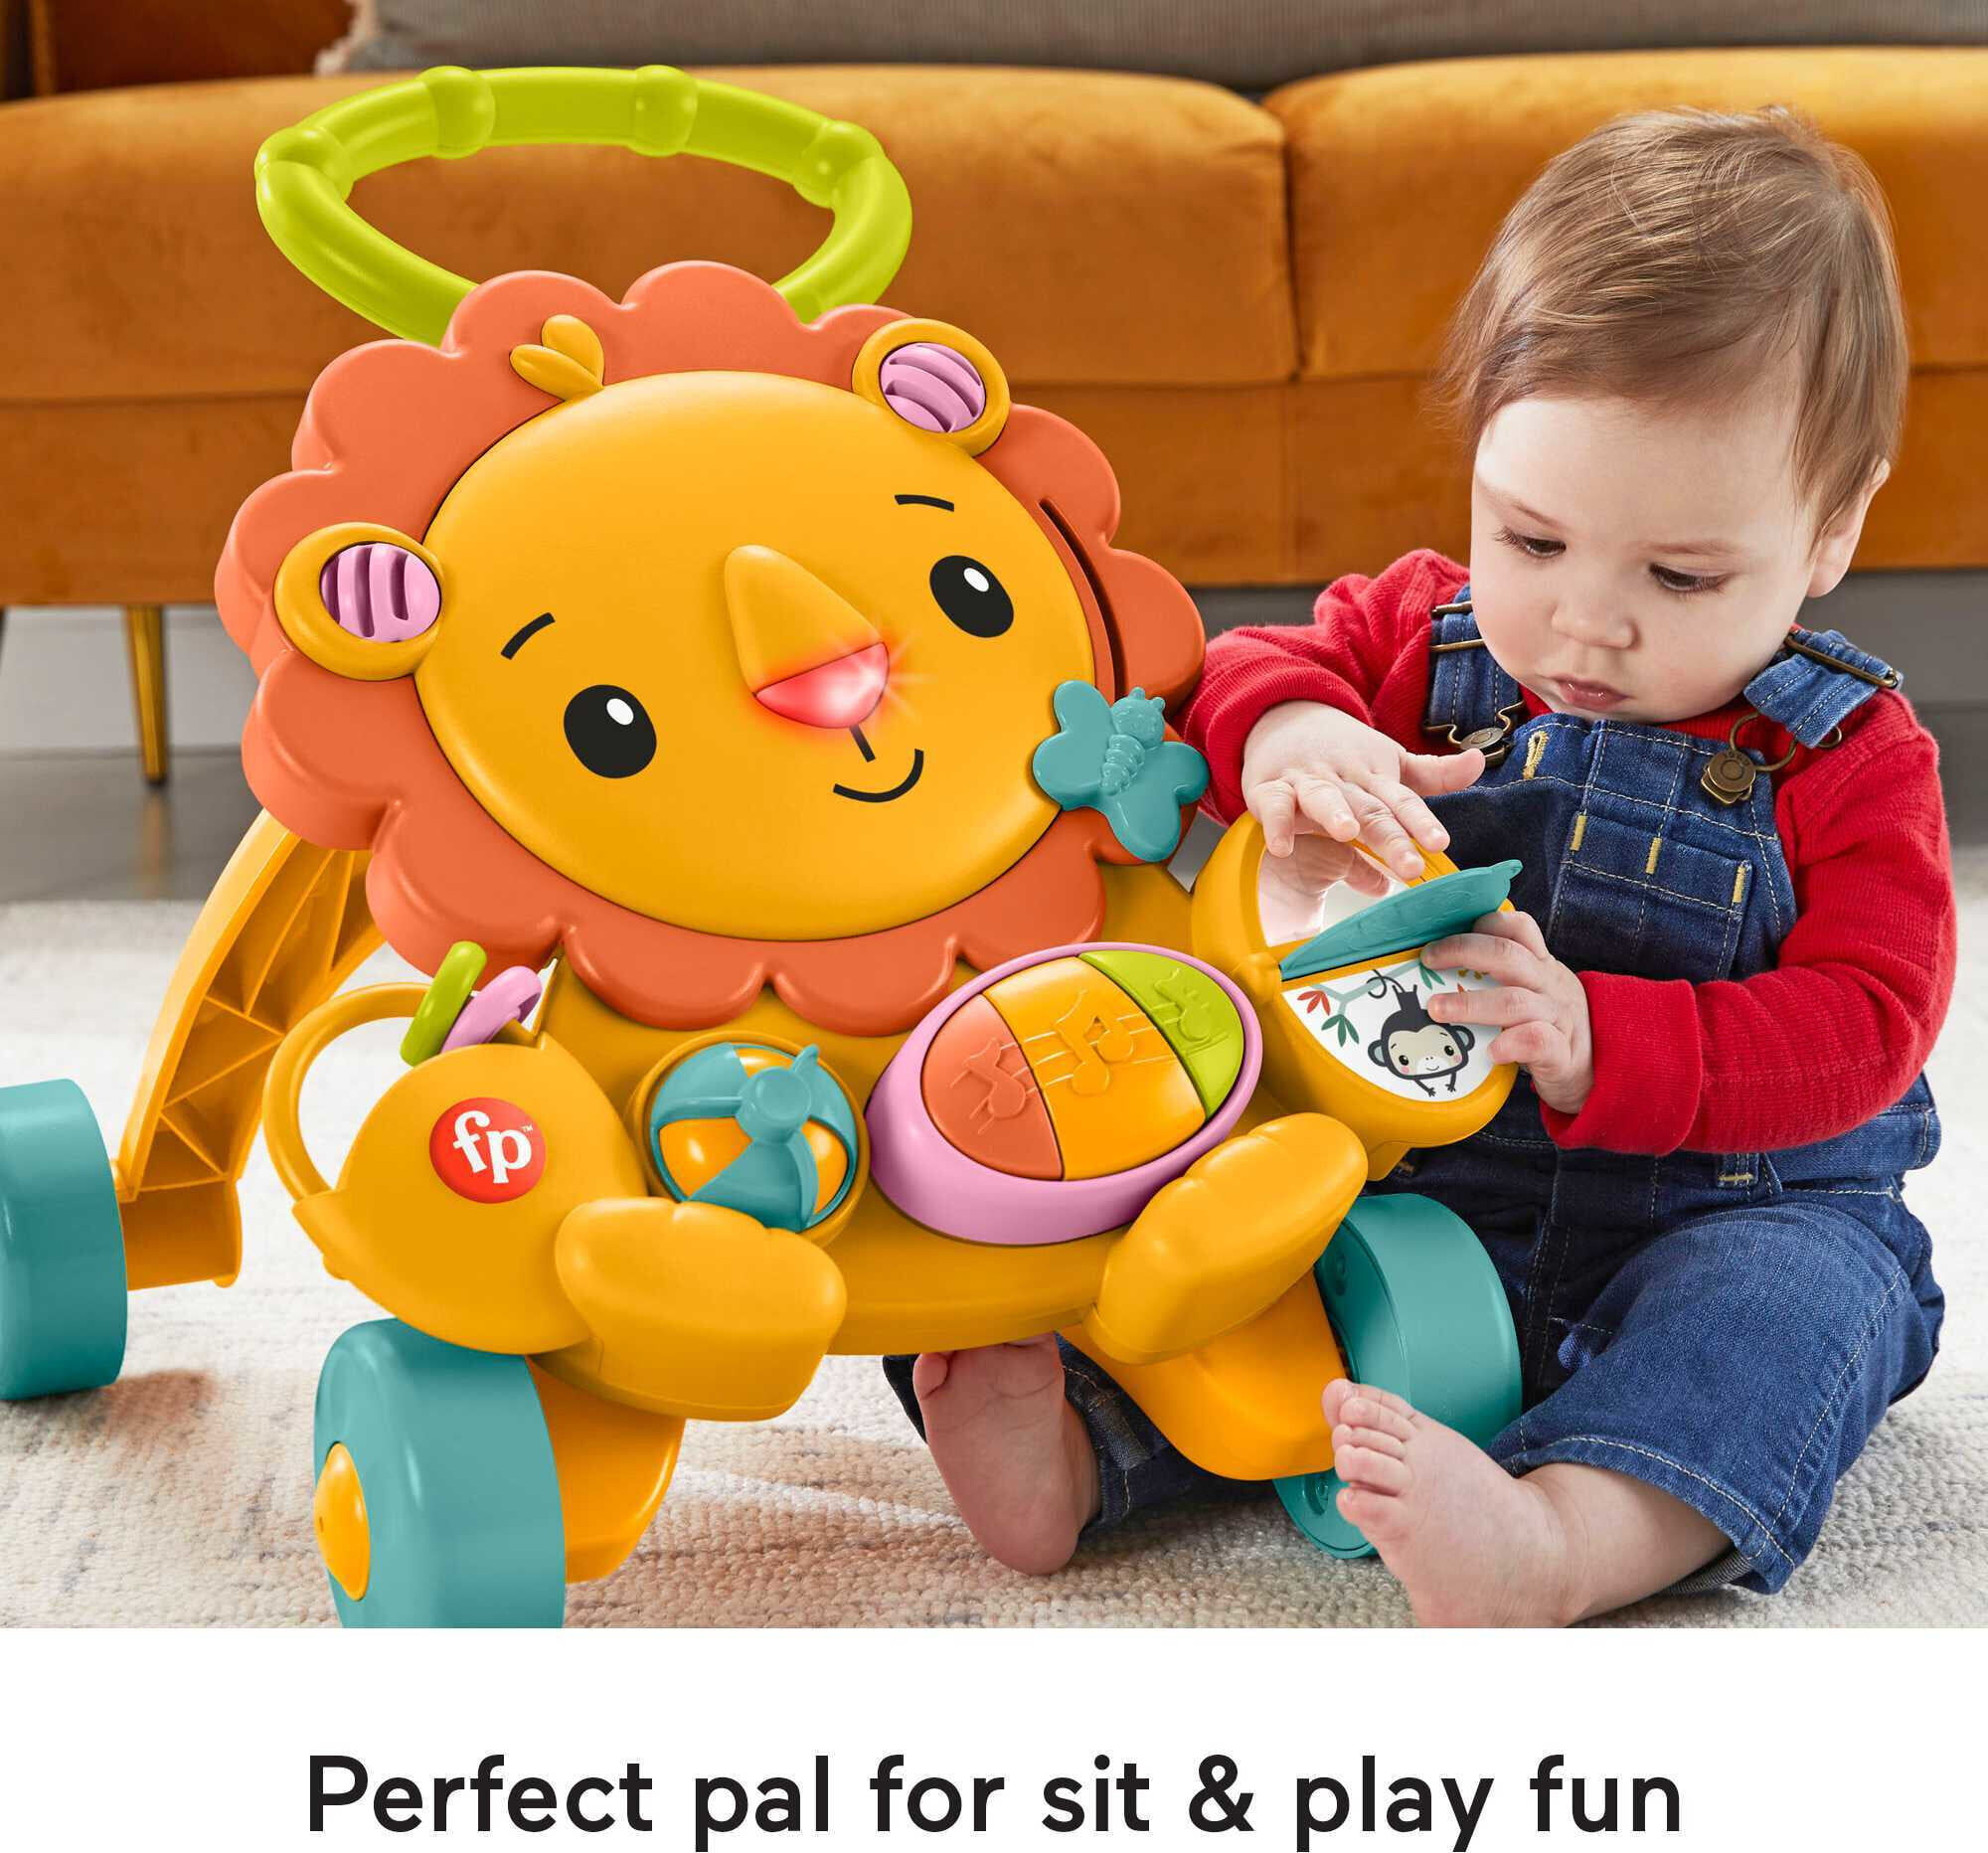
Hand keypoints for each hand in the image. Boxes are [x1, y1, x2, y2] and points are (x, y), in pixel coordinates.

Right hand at [1242, 701, 1484, 882]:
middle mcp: (1345, 779)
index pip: (1403, 801)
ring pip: (1323, 797)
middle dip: (1391, 836)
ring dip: (1335, 812)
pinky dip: (1276, 823)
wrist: (1283, 715)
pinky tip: (1283, 846)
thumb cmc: (1345, 752)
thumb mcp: (1390, 761)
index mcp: (1376, 776)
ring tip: (1348, 832)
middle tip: (1410, 865)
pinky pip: (1273, 805)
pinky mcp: (1270, 788)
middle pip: (1370, 809)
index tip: (1440, 843)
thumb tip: (1480, 762)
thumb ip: (1434, 774)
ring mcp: (1307, 782)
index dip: (1421, 822)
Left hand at [1423, 909, 1594, 1116]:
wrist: (1596, 1074)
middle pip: (1508, 955)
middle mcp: (1550, 985)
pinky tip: (1490, 1050)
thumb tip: (1433, 969)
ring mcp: (1559, 1018)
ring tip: (1437, 1009)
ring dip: (1470, 1003)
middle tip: (1428, 960)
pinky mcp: (1563, 1054)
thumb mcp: (1530, 993)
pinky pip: (1537, 1041)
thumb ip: (1497, 978)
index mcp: (1540, 966)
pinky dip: (1511, 1043)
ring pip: (1515, 1000)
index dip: (1483, 924)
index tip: (1444, 936)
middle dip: (1462, 951)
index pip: (1518, 927)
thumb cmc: (1547, 1031)